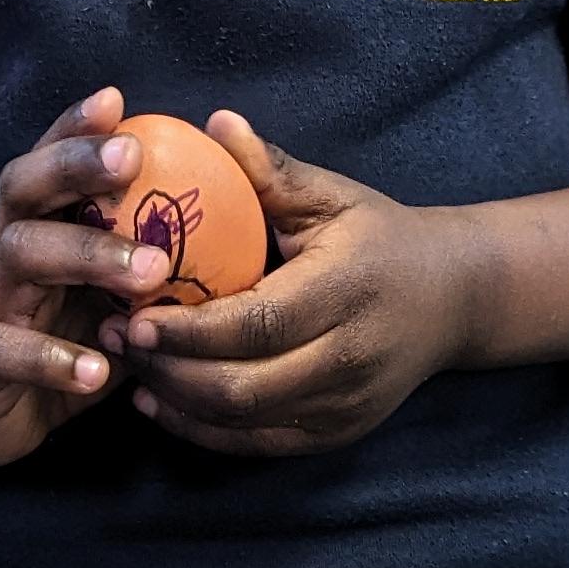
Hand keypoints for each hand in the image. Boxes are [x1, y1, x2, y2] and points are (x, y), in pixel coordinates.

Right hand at [0, 89, 177, 466]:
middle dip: (75, 165)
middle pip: (25, 189)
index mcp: (42, 225)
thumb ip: (152, 253)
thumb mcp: (109, 290)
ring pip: (19, 255)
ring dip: (85, 254)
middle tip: (134, 158)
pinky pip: (4, 351)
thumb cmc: (60, 333)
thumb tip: (235, 218)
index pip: (51, 161)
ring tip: (151, 270)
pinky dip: (50, 359)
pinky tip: (96, 368)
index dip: (75, 128)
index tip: (116, 101)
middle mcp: (10, 252)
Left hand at [114, 113, 477, 455]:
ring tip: (128, 362)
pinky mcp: (335, 433)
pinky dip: (200, 429)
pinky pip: (256, 444)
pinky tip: (160, 401)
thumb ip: (270, 168)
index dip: (188, 329)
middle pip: (242, 385)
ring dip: (175, 398)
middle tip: (114, 334)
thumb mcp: (331, 197)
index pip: (256, 324)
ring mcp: (343, 404)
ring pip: (243, 421)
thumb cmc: (380, 238)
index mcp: (343, 292)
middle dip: (168, 366)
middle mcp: (347, 358)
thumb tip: (214, 124)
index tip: (131, 311)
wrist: (454, 298)